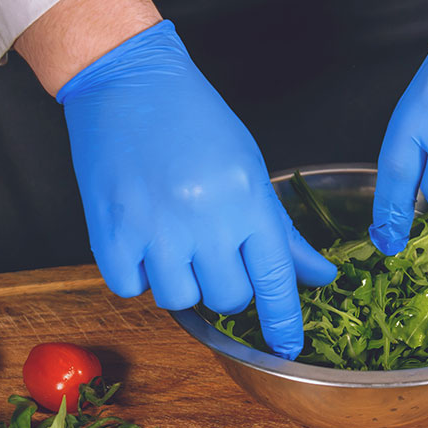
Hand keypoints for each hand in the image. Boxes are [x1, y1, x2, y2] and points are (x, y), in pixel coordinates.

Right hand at [57, 21, 335, 358]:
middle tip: (217, 257)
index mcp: (246, 199)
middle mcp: (203, 219)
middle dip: (230, 290)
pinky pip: (131, 288)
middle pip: (229, 299)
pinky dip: (140, 274)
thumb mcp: (249, 168)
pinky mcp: (108, 232)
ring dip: (184, 284)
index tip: (288, 347)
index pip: (276, 279)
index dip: (285, 321)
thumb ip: (281, 229)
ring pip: (181, 302)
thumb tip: (318, 276)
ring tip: (175, 244)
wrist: (127, 80)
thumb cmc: (195, 119)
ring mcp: (153, 228)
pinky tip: (142, 240)